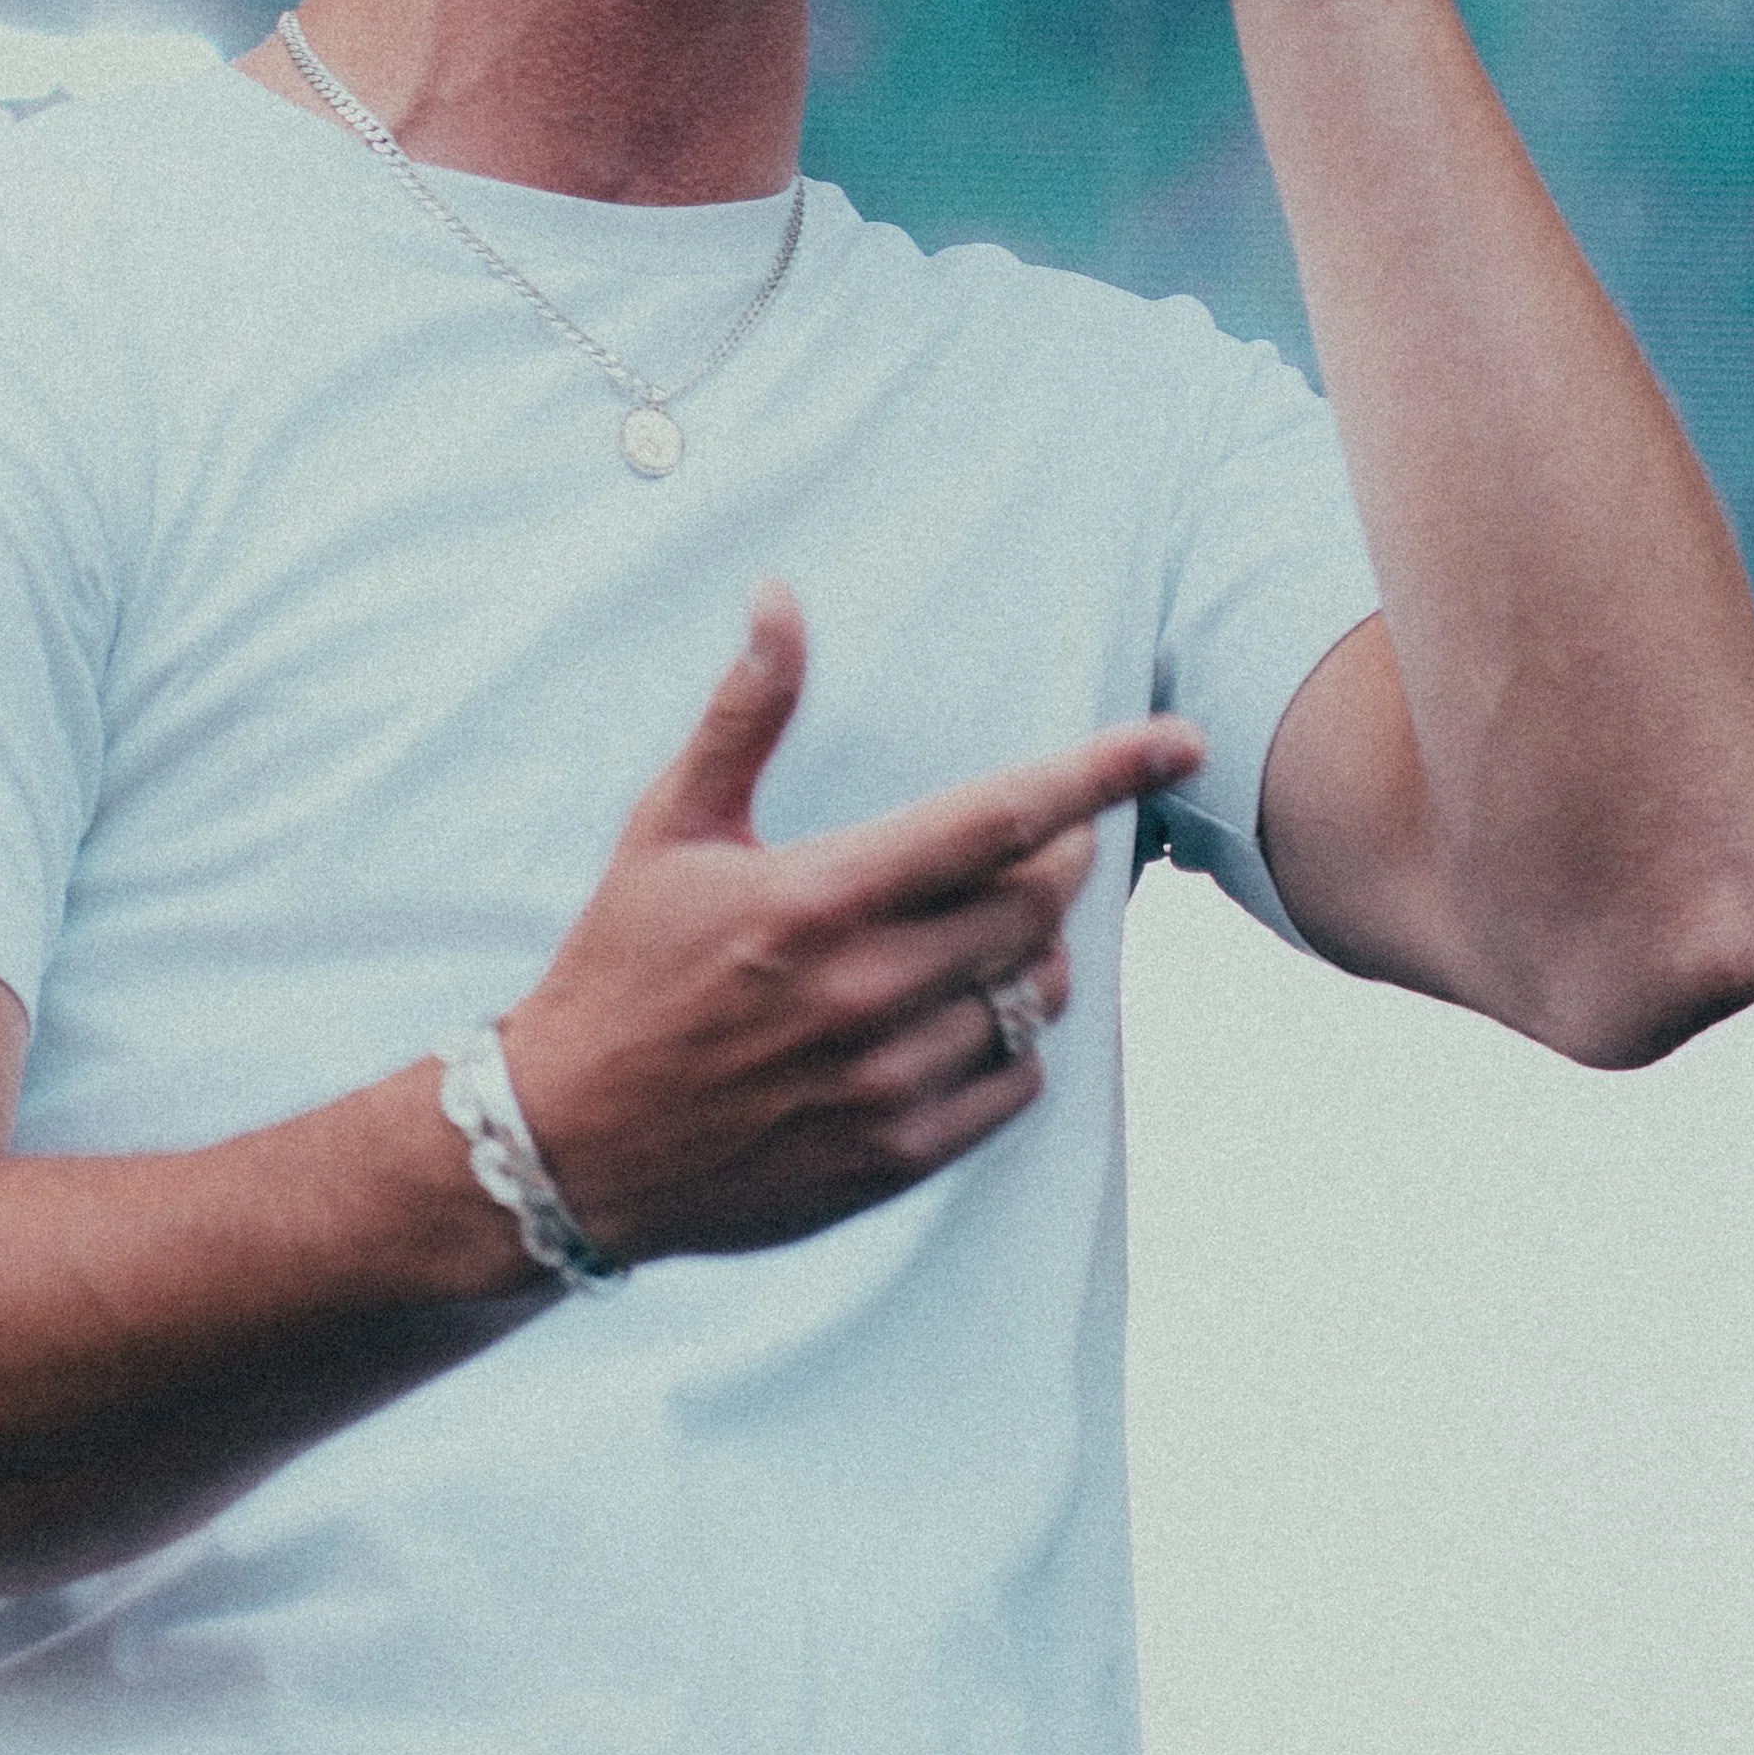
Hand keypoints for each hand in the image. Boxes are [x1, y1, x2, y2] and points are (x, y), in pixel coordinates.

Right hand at [499, 588, 1203, 1264]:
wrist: (572, 1143)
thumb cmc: (622, 964)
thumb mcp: (671, 826)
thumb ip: (747, 711)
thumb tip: (779, 596)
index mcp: (818, 896)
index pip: (998, 818)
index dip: (1101, 771)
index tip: (1180, 737)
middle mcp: (862, 992)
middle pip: (1038, 904)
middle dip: (1060, 857)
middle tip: (1035, 840)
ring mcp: (884, 1083)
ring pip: (1035, 993)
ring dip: (1036, 949)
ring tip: (987, 928)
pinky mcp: (892, 1158)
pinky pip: (1015, 1082)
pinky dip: (1014, 1036)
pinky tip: (962, 1012)